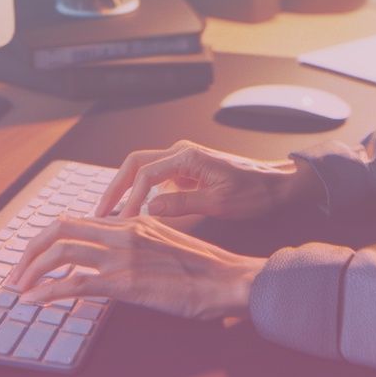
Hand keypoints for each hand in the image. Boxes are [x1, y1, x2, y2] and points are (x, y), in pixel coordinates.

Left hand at [5, 215, 264, 320]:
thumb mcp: (165, 243)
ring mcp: (122, 256)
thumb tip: (113, 254)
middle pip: (58, 230)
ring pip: (60, 253)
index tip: (32, 254)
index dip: (46, 236)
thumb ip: (136, 242)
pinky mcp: (124, 282)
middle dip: (29, 251)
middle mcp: (122, 232)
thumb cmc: (203, 268)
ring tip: (19, 288)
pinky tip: (36, 301)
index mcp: (131, 221)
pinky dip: (47, 292)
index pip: (75, 220)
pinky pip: (75, 284)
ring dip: (32, 271)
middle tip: (16, 272)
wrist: (227, 279)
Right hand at [93, 140, 319, 219]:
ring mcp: (184, 162)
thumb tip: (149, 209)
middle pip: (135, 164)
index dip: (129, 199)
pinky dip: (140, 193)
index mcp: (187, 157)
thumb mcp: (219, 202)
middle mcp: (182, 154)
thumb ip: (182, 204)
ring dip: (125, 189)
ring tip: (109, 213)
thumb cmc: (254, 192)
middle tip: (98, 213)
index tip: (121, 222)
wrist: (277, 185)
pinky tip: (133, 213)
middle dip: (115, 187)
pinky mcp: (187, 173)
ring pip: (143, 170)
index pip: (145, 175)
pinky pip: (156, 179)